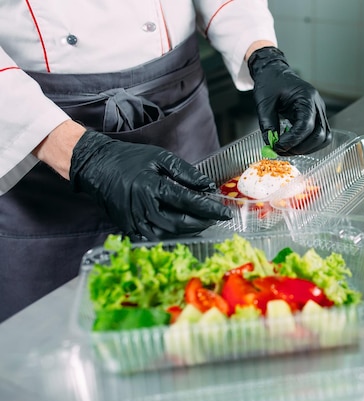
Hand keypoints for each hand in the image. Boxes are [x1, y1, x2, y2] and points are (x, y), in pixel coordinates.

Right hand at [69, 130, 231, 239]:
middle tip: (216, 217)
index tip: (226, 213)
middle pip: (181, 223)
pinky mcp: (129, 228)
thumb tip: (208, 186)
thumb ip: (187, 173)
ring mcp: (134, 221)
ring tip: (203, 222)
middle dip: (203, 222)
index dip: (209, 209)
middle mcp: (143, 207)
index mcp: (152, 186)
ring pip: (170, 234)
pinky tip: (184, 228)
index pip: (188, 202)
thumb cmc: (129, 159)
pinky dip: (173, 236)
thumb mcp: (160, 158)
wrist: (96, 167)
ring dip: (190, 230)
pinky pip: (156, 238)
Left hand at [248, 46, 330, 154]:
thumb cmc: (271, 82)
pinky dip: (309, 145)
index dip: (293, 139)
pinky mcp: (317, 118)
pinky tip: (294, 144)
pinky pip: (320, 136)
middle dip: (301, 147)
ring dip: (307, 149)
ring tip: (287, 149)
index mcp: (306, 97)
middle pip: (319, 134)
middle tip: (282, 150)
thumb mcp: (264, 102)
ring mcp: (319, 112)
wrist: (275, 72)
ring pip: (323, 138)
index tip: (278, 146)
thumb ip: (267, 123)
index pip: (306, 125)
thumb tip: (270, 143)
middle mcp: (317, 105)